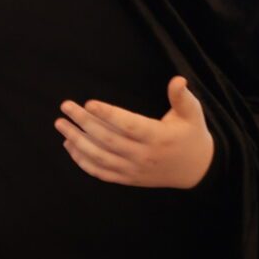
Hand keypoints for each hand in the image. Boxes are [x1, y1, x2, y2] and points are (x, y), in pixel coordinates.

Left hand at [56, 77, 215, 190]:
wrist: (196, 170)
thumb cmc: (191, 136)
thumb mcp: (192, 113)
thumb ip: (182, 97)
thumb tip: (177, 80)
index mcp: (158, 137)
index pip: (129, 125)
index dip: (108, 114)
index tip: (88, 103)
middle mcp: (144, 155)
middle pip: (107, 139)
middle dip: (83, 123)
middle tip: (66, 107)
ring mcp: (134, 169)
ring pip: (99, 157)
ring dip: (77, 141)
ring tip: (61, 125)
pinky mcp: (128, 178)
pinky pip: (100, 172)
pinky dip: (82, 161)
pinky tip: (69, 146)